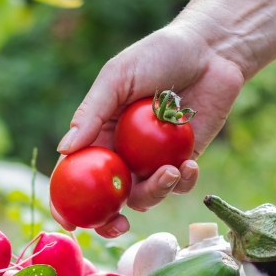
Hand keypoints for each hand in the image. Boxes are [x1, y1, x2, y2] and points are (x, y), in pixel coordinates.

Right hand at [50, 15, 247, 236]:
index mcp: (99, 134)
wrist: (211, 50)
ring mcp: (153, 160)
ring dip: (156, 192)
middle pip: (108, 198)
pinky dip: (184, 181)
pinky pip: (179, 185)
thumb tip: (64, 149)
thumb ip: (92, 112)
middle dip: (110, 220)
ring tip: (171, 172)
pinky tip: (190, 163)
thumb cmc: (158, 54)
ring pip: (146, 196)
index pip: (75, 174)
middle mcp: (123, 152)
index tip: (70, 221)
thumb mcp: (118, 77)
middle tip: (119, 225)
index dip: (67, 201)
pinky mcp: (184, 160)